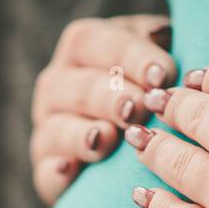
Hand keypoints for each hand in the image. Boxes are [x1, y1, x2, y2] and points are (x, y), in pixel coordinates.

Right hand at [31, 15, 176, 206]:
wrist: (130, 152)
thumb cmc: (153, 89)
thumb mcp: (156, 59)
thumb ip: (159, 43)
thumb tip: (158, 34)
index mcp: (81, 49)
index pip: (92, 42)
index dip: (128, 57)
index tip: (162, 75)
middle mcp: (57, 86)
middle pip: (76, 87)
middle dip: (110, 97)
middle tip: (140, 109)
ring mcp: (49, 130)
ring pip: (57, 129)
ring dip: (83, 134)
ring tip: (110, 137)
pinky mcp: (49, 172)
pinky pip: (46, 173)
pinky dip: (56, 172)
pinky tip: (70, 168)